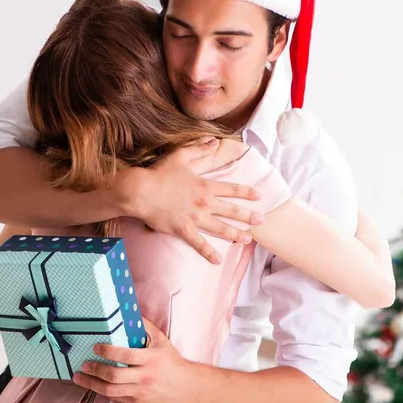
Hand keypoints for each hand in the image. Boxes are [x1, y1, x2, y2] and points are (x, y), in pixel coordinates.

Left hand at [72, 319, 191, 402]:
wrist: (185, 386)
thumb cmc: (171, 360)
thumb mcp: (161, 340)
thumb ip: (145, 326)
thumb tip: (130, 312)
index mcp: (150, 359)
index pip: (126, 356)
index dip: (109, 352)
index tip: (96, 347)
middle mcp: (145, 376)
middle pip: (115, 376)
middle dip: (96, 370)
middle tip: (84, 364)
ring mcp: (140, 391)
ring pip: (112, 390)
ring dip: (92, 384)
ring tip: (79, 377)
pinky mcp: (137, 401)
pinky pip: (116, 397)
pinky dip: (102, 391)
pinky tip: (93, 386)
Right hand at [115, 138, 262, 263]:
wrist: (140, 191)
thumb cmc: (159, 173)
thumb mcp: (180, 156)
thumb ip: (199, 149)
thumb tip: (214, 141)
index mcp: (206, 185)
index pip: (232, 189)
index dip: (247, 192)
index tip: (259, 196)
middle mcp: (205, 203)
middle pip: (232, 211)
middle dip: (249, 216)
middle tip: (262, 220)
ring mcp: (195, 218)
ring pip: (221, 229)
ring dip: (236, 234)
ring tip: (248, 239)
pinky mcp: (184, 230)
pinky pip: (200, 244)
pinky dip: (209, 253)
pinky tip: (218, 261)